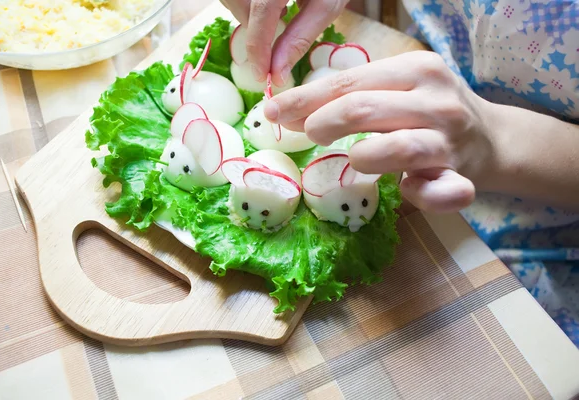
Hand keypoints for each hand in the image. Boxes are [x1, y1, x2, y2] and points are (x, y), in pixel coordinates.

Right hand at [220, 0, 347, 84]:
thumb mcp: (325, 8)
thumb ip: (299, 39)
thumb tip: (277, 74)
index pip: (261, 12)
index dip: (259, 48)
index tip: (262, 76)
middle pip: (239, 4)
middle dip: (254, 30)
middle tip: (278, 34)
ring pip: (232, 0)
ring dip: (249, 17)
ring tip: (281, 13)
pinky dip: (246, 6)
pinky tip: (273, 4)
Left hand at [264, 51, 498, 212]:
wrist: (494, 139)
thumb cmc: (430, 112)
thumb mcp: (400, 88)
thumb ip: (357, 93)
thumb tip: (292, 110)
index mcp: (416, 69)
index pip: (348, 82)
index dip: (305, 99)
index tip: (273, 112)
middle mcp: (436, 99)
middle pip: (363, 108)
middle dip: (322, 122)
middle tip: (307, 135)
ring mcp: (451, 140)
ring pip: (397, 147)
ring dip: (363, 157)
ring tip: (354, 159)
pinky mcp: (464, 177)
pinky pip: (439, 192)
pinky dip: (419, 195)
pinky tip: (407, 189)